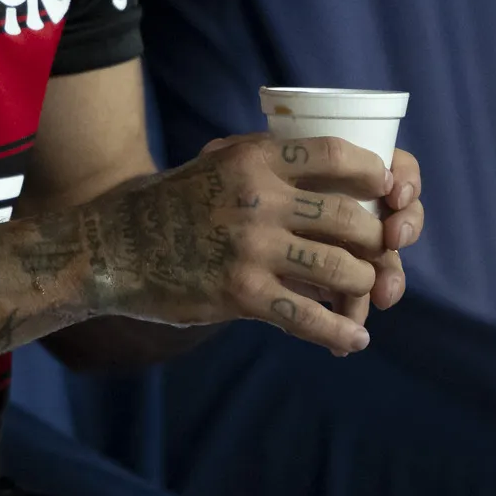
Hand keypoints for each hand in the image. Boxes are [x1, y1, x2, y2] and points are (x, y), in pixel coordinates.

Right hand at [96, 134, 402, 353]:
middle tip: (378, 256)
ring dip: (363, 287)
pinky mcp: (240, 293)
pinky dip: (341, 333)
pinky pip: (310, 317)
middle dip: (378, 243)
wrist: (108, 249)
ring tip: (360, 295)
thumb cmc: (167, 205)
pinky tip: (353, 340)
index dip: (375, 175)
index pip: (338, 155)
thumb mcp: (213, 165)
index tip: (387, 193)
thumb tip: (338, 168)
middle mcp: (257, 198)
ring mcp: (250, 248)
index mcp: (252, 159)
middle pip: (352, 220)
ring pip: (343, 270)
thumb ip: (267, 164)